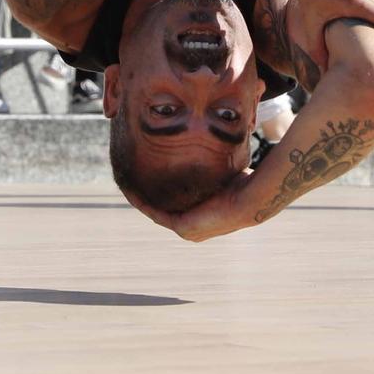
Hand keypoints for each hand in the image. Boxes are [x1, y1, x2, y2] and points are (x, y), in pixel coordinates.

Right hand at [128, 168, 256, 242]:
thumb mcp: (220, 173)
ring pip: (153, 211)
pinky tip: (129, 188)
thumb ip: (210, 165)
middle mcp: (191, 227)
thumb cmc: (242, 185)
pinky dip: (141, 201)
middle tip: (129, 179)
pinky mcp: (182, 226)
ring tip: (123, 183)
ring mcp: (186, 229)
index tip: (144, 176)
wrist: (250, 199)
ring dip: (138, 198)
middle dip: (143, 195)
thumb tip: (207, 144)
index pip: (172, 204)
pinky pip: (154, 212)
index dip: (157, 191)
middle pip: (159, 209)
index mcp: (199, 216)